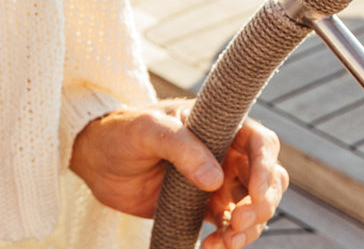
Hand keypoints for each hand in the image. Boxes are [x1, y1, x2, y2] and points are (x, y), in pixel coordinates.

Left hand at [68, 98, 288, 247]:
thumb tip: (216, 180)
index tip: (255, 194)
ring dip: (249, 229)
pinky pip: (230, 227)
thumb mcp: (147, 129)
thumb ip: (180, 146)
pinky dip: (229, 241)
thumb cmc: (120, 132)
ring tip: (226, 242)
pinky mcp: (203, 208)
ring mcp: (216, 183)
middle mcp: (224, 154)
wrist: (95, 161)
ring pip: (254, 208)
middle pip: (267, 180)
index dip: (266, 168)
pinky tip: (212, 247)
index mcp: (218, 126)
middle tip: (238, 223)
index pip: (260, 143)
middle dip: (262, 205)